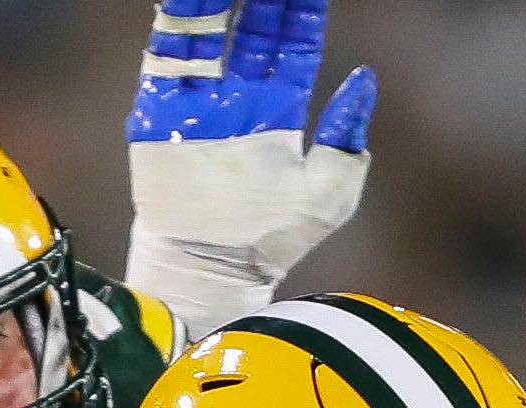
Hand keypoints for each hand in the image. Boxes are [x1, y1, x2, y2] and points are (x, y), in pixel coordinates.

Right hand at [125, 0, 376, 332]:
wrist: (215, 264)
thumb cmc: (276, 237)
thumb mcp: (330, 190)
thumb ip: (347, 137)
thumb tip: (364, 77)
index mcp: (279, 112)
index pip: (293, 48)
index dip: (301, 15)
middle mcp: (239, 98)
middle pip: (253, 29)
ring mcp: (199, 98)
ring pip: (211, 28)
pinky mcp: (160, 104)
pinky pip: (171, 46)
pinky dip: (180, 14)